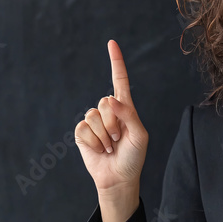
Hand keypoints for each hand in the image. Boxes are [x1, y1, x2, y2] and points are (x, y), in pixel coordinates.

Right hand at [75, 39, 148, 195]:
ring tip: (110, 146)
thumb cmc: (133, 157)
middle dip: (114, 124)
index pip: (120, 80)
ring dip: (104, 136)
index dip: (116, 61)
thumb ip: (129, 115)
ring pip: (94, 116)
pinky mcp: (82, 133)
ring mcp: (94, 121)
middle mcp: (108, 111)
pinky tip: (99, 149)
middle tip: (119, 140)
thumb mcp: (140, 135)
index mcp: (125, 107)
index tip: (111, 43)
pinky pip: (84, 128)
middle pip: (106, 102)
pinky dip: (94, 142)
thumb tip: (110, 99)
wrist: (118, 178)